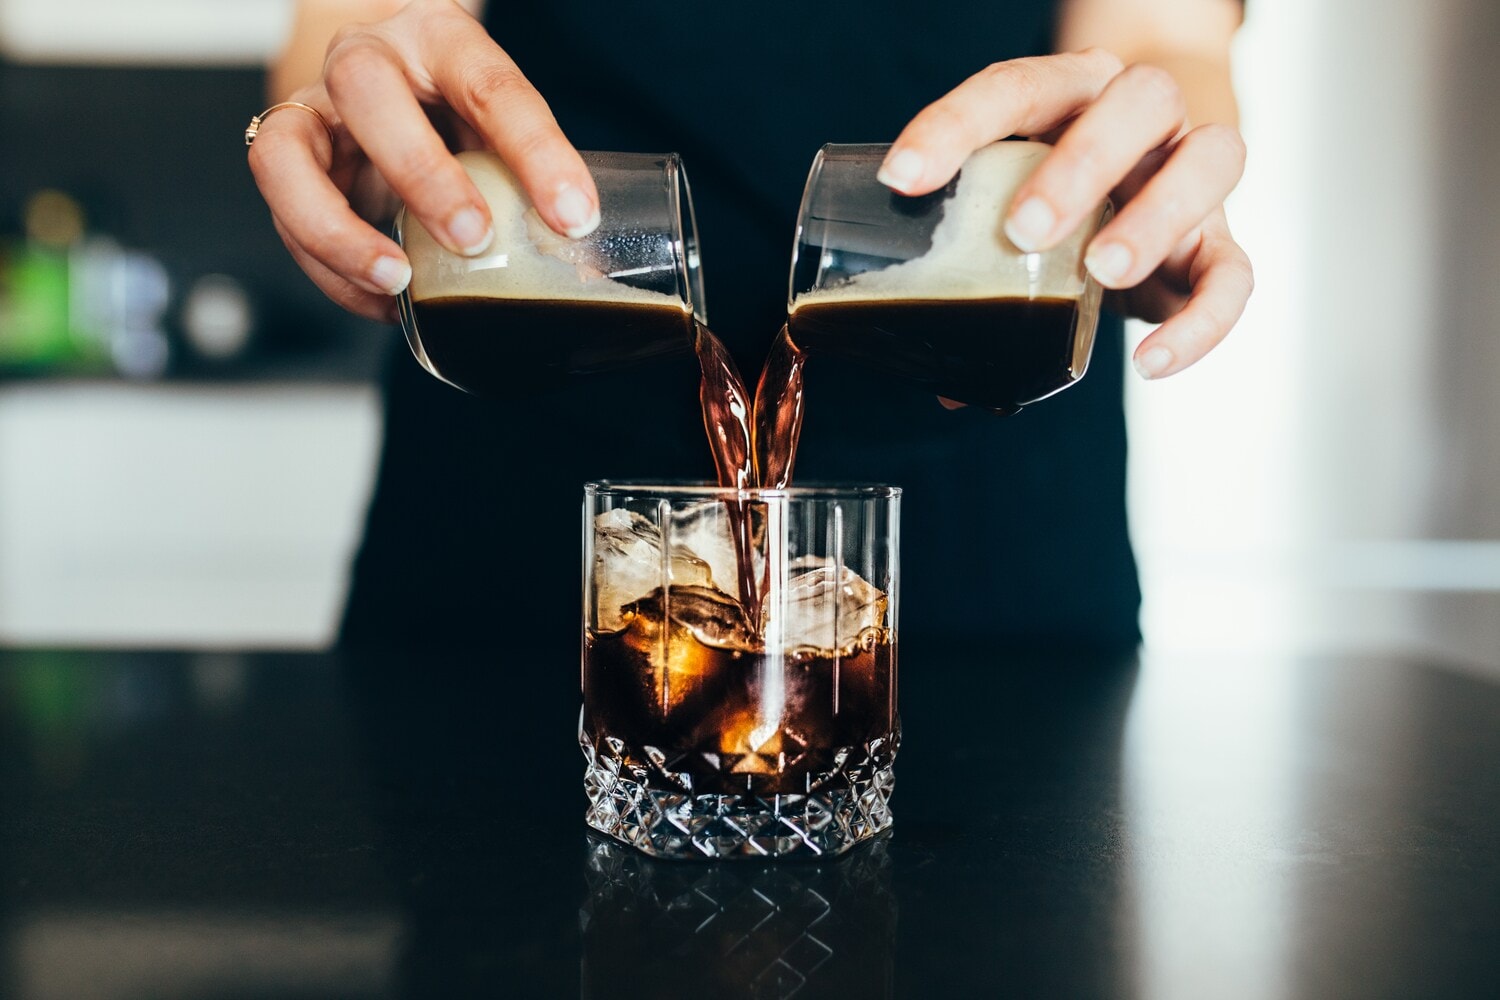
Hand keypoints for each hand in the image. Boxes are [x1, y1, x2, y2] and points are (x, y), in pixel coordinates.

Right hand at [247, 0, 597, 320]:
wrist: (388, 86)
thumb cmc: (450, 108)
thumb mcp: (495, 121)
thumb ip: (525, 172)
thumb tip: (574, 253)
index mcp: (438, 39)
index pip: (489, 83)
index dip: (536, 151)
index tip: (572, 215)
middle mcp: (364, 59)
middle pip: (364, 88)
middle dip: (420, 171)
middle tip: (473, 236)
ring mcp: (312, 109)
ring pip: (286, 155)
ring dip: (340, 231)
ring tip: (398, 281)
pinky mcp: (285, 163)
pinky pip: (284, 217)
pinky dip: (333, 271)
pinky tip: (387, 303)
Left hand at [878, 49, 1252, 379]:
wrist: (1153, 181)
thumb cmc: (1063, 191)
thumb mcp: (1012, 201)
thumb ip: (974, 268)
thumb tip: (949, 385)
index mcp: (1074, 90)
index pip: (1017, 86)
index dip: (954, 126)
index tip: (902, 178)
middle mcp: (1145, 116)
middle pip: (1139, 101)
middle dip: (1082, 164)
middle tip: (1025, 230)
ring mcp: (1191, 171)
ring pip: (1212, 159)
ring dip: (1155, 218)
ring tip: (1104, 271)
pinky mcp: (1220, 241)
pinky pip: (1235, 273)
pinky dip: (1203, 320)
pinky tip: (1152, 362)